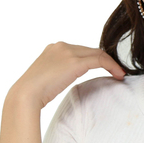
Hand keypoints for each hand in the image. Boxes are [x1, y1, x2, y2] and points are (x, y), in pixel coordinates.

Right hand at [9, 42, 125, 108]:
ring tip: (119, 74)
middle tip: (117, 71)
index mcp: (54, 48)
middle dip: (106, 60)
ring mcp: (68, 53)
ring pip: (98, 54)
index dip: (96, 59)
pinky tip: (118, 74)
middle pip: (91, 51)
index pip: (82, 51)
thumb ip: (60, 70)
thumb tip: (68, 75)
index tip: (106, 68)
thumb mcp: (47, 76)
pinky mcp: (75, 62)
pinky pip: (100, 61)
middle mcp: (62, 46)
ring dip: (111, 63)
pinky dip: (112, 66)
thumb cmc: (33, 92)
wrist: (24, 96)